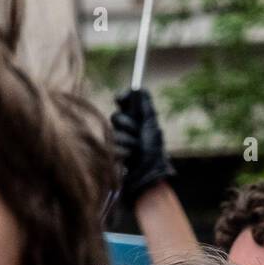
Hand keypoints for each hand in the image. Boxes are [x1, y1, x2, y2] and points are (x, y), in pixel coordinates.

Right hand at [111, 88, 175, 202]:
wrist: (148, 178)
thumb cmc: (154, 153)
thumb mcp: (152, 126)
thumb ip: (146, 106)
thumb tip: (137, 87)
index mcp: (136, 121)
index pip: (123, 103)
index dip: (122, 98)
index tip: (120, 98)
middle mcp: (125, 130)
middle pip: (117, 116)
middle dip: (129, 126)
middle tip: (139, 136)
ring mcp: (116, 143)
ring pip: (114, 132)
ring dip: (128, 142)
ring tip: (136, 152)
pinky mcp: (110, 155)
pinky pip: (111, 146)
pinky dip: (122, 152)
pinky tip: (129, 160)